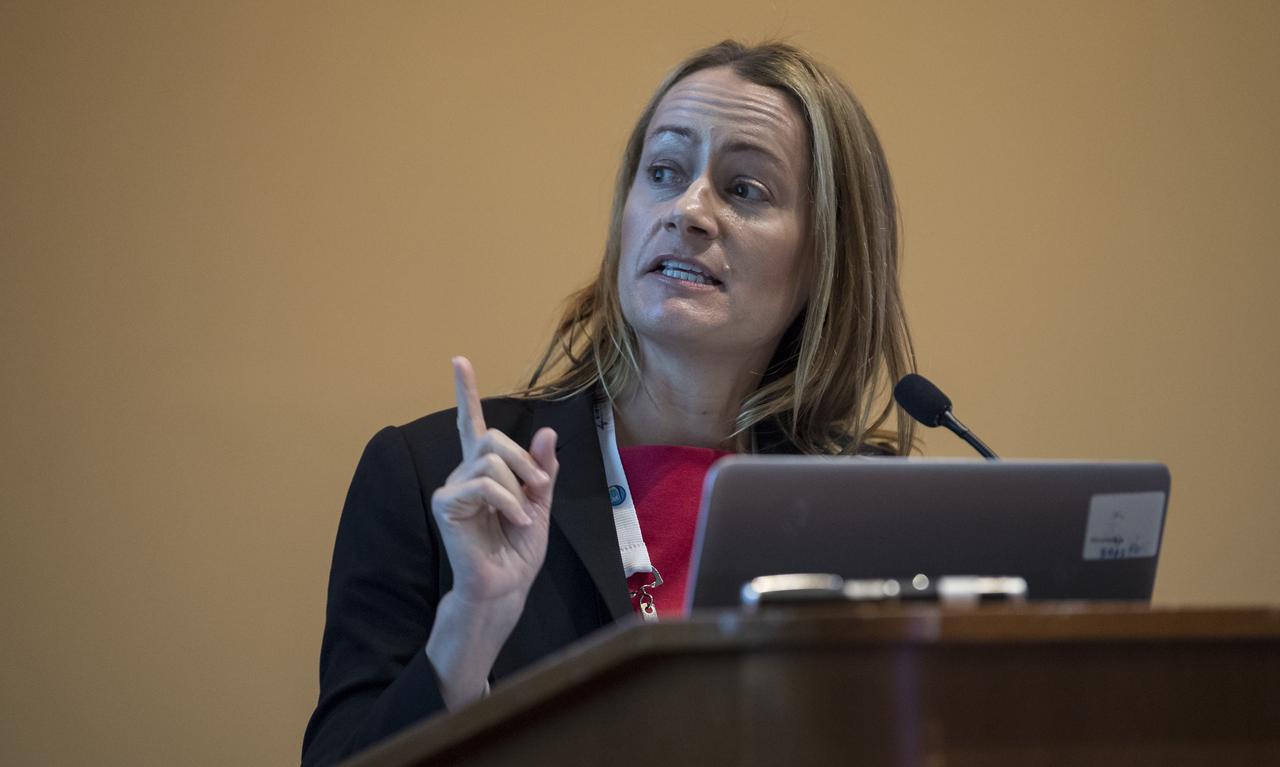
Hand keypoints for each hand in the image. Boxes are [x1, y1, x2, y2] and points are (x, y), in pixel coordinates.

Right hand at [430, 357, 558, 605]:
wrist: (506, 586)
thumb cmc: (519, 550)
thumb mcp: (541, 502)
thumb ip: (542, 467)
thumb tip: (546, 431)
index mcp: (486, 470)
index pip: (473, 424)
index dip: (466, 391)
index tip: (459, 360)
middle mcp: (465, 473)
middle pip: (492, 438)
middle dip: (524, 460)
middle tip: (540, 488)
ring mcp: (452, 487)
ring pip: (491, 460)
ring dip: (518, 487)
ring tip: (523, 516)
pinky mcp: (446, 504)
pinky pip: (483, 484)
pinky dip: (508, 502)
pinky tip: (515, 521)